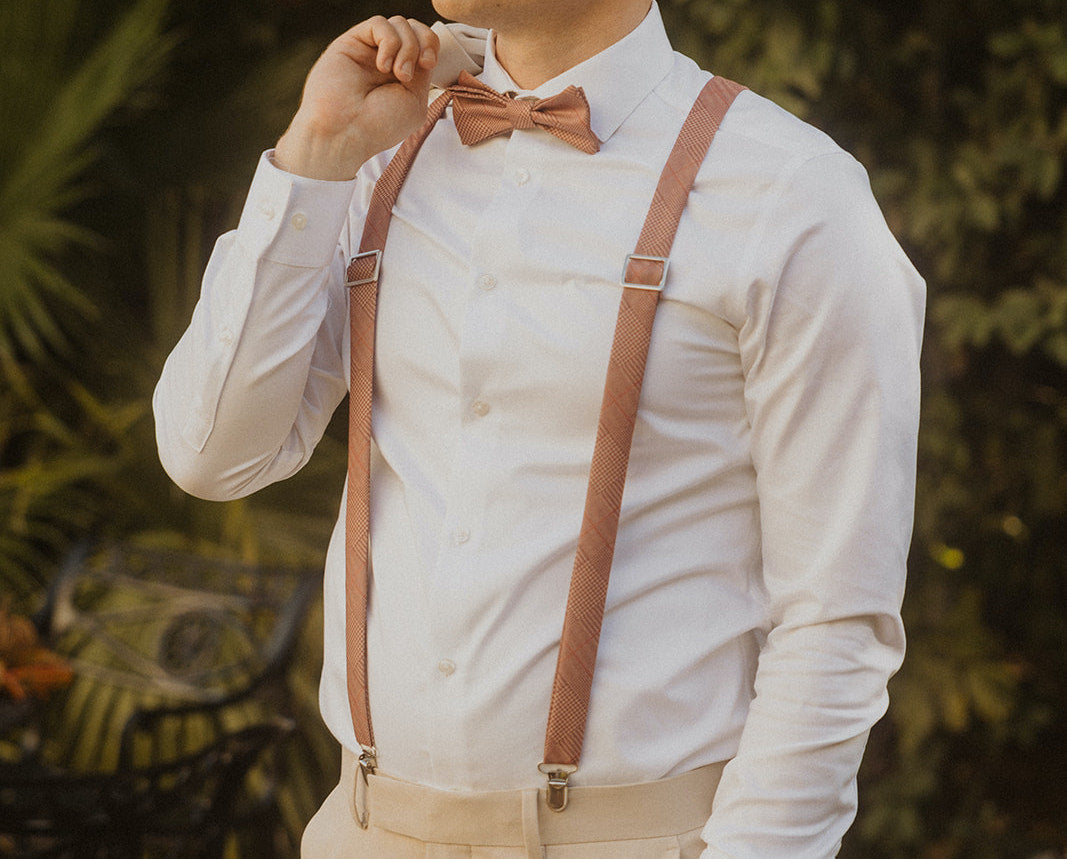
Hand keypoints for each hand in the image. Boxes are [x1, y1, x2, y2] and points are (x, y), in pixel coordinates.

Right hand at [275, 16, 438, 179]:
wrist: (345, 132)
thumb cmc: (380, 126)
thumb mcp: (415, 101)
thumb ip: (423, 72)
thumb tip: (421, 47)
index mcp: (403, 75)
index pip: (425, 43)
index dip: (432, 45)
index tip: (429, 64)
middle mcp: (386, 60)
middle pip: (415, 28)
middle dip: (424, 41)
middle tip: (420, 66)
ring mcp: (369, 50)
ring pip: (399, 23)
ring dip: (408, 47)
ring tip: (399, 74)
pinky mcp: (352, 42)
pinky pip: (379, 24)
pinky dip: (389, 42)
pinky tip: (382, 66)